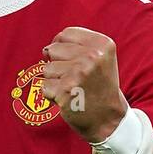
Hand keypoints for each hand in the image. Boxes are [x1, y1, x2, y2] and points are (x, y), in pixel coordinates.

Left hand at [40, 27, 128, 142]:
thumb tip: (46, 49)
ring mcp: (78, 74)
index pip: (66, 34)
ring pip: (47, 68)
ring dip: (55, 81)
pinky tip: (68, 98)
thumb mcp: (101, 59)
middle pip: (53, 49)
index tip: (71, 60)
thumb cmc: (100, 87)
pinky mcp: (65, 91)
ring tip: (73, 89)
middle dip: (57, 64)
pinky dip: (52, 95)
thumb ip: (78, 46)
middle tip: (75, 78)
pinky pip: (44, 86)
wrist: (108, 119)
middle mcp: (91, 57)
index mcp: (102, 45)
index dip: (62, 46)